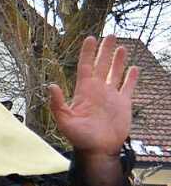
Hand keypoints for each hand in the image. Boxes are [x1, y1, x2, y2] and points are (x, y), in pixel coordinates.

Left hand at [49, 36, 139, 156]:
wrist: (98, 149)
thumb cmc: (79, 137)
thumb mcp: (64, 120)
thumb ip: (57, 103)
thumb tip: (51, 85)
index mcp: (84, 91)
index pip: (86, 66)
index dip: (88, 52)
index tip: (90, 38)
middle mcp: (97, 90)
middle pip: (101, 65)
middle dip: (104, 50)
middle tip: (109, 35)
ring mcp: (111, 96)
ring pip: (115, 73)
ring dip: (118, 60)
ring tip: (121, 46)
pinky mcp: (123, 104)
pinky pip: (129, 87)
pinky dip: (132, 78)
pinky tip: (135, 68)